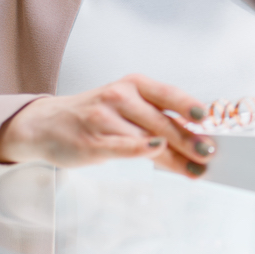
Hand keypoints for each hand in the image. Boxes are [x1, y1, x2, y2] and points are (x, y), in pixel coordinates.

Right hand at [0, 74, 215, 177]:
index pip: (167, 93)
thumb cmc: (93, 115)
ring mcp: (103, 118)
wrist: (45, 124)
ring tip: (196, 169)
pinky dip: (141, 149)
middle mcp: (118, 96)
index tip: (208, 118)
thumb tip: (195, 136)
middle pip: (162, 121)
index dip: (189, 105)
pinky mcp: (92, 141)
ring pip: (147, 138)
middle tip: (210, 153)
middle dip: (189, 139)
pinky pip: (122, 146)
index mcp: (132, 84)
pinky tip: (158, 153)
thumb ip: (155, 117)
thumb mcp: (125, 105)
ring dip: (175, 157)